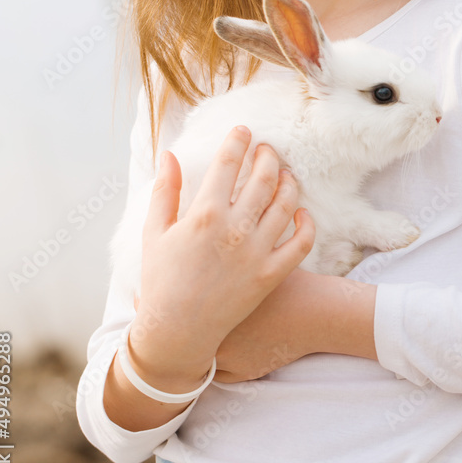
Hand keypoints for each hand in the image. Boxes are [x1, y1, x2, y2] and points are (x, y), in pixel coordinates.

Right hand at [129, 126, 315, 391]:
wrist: (177, 332)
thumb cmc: (161, 280)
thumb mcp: (154, 232)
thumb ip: (164, 190)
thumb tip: (168, 153)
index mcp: (204, 215)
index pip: (228, 164)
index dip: (237, 141)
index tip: (243, 130)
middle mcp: (234, 229)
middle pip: (263, 178)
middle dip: (268, 155)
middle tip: (267, 148)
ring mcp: (256, 253)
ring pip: (285, 204)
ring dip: (289, 182)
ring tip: (286, 173)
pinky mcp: (271, 275)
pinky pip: (300, 244)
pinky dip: (306, 224)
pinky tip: (302, 212)